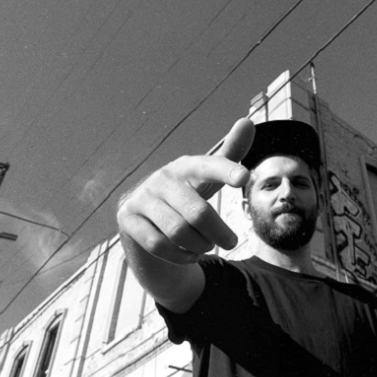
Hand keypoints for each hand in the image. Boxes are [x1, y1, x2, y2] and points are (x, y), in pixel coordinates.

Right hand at [117, 118, 254, 264]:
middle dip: (219, 233)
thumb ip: (230, 154)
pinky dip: (180, 255)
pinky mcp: (128, 218)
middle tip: (232, 242)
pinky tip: (188, 253)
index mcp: (186, 166)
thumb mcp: (207, 178)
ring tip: (206, 246)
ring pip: (179, 232)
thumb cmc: (186, 194)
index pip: (208, 166)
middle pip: (198, 213)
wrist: (146, 218)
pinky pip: (160, 245)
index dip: (226, 171)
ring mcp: (142, 197)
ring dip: (200, 245)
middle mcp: (162, 178)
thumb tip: (247, 121)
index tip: (244, 178)